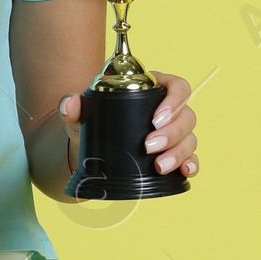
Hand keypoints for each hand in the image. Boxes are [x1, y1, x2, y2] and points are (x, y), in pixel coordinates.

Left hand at [55, 69, 198, 177]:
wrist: (88, 150)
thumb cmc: (91, 123)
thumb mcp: (82, 114)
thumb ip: (73, 106)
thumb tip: (69, 104)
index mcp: (155, 90)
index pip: (178, 87)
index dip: (174, 102)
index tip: (155, 120)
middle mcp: (169, 111)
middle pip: (186, 116)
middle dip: (172, 133)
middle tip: (149, 147)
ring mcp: (174, 134)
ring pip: (190, 139)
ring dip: (179, 153)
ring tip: (159, 166)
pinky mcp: (174, 155)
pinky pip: (191, 158)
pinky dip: (191, 165)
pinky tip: (185, 172)